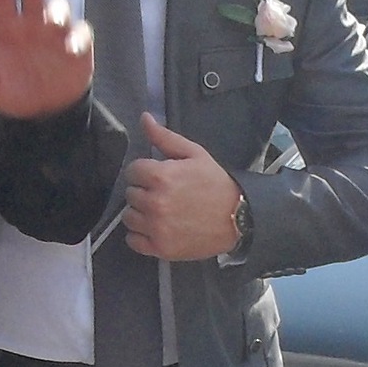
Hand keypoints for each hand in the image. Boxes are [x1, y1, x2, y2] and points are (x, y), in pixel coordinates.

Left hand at [0, 0, 92, 119]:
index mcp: (9, 29)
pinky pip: (81, 33)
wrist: (48, 111)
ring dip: (57, 10)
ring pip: (59, 7)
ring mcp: (56, 32)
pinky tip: (72, 48)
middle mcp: (33, 24)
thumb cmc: (16, 95)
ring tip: (53, 22)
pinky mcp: (78, 45)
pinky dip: (78, 37)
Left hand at [123, 115, 243, 258]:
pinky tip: (156, 228)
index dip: (144, 172)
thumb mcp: (194, 154)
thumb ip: (165, 137)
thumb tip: (144, 118)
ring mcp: (156, 227)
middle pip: (130, 194)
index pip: (132, 171)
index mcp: (160, 176)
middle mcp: (154, 202)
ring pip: (128, 218)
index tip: (157, 177)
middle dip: (143, 192)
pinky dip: (140, 235)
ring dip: (140, 213)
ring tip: (159, 212)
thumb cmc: (215, 183)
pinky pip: (133, 241)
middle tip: (163, 194)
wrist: (239, 217)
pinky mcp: (160, 248)